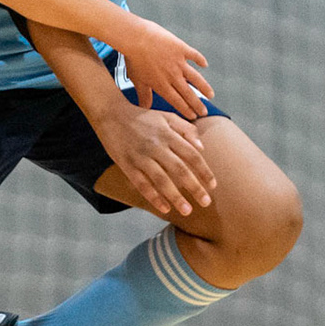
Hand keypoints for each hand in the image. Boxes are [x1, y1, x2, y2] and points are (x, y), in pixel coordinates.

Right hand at [92, 104, 215, 216]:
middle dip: (194, 187)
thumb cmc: (142, 117)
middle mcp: (156, 145)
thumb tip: (202, 147)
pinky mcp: (127, 164)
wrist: (111, 114)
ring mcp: (141, 156)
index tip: (213, 186)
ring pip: (161, 179)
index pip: (192, 155)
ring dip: (175, 196)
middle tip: (206, 202)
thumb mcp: (166, 116)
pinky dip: (153, 196)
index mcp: (168, 134)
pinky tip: (164, 208)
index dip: (204, 171)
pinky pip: (141, 183)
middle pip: (179, 169)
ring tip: (187, 210)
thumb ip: (186, 129)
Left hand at [110, 16, 211, 119]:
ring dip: (204, 87)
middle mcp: (173, 76)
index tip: (193, 116)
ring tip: (210, 95)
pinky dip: (200, 60)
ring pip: (195, 78)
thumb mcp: (137, 80)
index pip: (177, 101)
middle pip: (188, 93)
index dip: (186, 110)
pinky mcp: (181, 48)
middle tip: (205, 112)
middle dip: (197, 104)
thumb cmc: (134, 59)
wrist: (136, 38)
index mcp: (162, 85)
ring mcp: (179, 62)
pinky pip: (194, 55)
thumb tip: (145, 108)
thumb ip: (144, 95)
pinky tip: (205, 65)